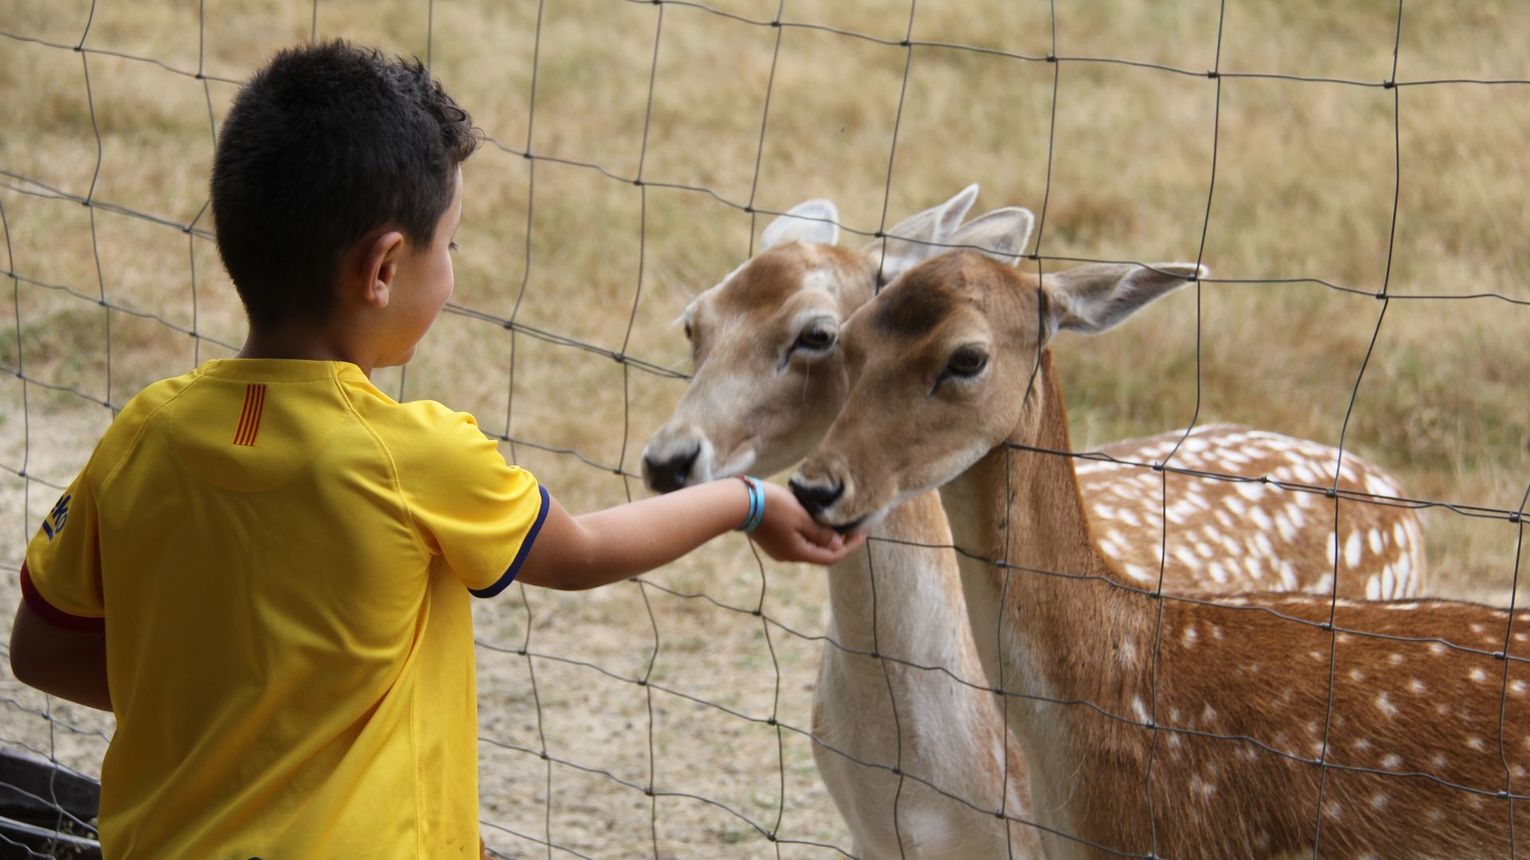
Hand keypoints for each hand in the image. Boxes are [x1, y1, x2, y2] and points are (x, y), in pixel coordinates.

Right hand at [749, 481, 865, 564]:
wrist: (739, 502)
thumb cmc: (773, 507)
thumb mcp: (802, 517)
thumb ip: (821, 532)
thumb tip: (837, 544)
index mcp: (797, 552)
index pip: (831, 557)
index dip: (849, 547)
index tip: (862, 533)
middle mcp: (788, 555)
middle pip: (820, 554)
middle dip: (838, 543)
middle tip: (851, 528)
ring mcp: (779, 549)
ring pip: (808, 547)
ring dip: (824, 538)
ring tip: (836, 523)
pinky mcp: (772, 539)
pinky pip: (798, 540)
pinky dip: (811, 534)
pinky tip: (815, 521)